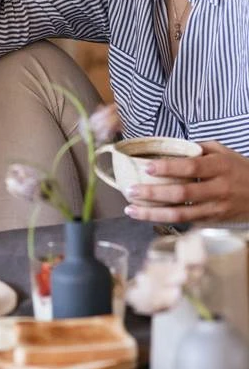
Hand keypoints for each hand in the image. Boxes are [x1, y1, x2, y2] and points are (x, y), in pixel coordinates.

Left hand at [124, 142, 248, 222]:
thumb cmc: (239, 170)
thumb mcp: (223, 152)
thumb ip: (197, 148)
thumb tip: (168, 145)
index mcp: (219, 167)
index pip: (191, 167)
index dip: (168, 168)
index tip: (147, 167)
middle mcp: (218, 189)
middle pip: (181, 194)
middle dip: (153, 193)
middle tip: (130, 190)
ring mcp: (216, 208)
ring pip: (181, 214)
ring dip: (153, 213)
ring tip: (131, 209)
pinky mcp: (213, 222)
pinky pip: (186, 222)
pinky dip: (164, 221)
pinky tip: (147, 216)